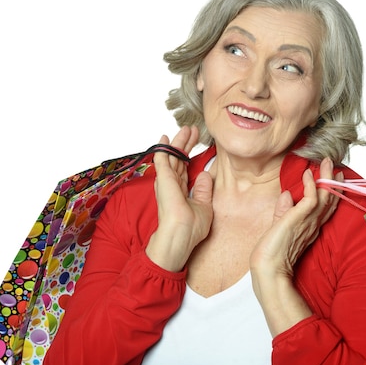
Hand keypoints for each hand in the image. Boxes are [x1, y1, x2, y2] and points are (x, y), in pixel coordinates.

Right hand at [145, 126, 213, 271]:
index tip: (196, 143)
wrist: (181, 236)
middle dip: (185, 144)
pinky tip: (164, 139)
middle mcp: (172, 186)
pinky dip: (162, 149)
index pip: (185, 169)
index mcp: (181, 192)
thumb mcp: (204, 206)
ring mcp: (167, 183)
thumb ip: (202, 190)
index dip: (189, 155)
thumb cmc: (191, 229)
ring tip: (185, 129)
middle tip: (191, 130)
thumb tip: (203, 175)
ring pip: (171, 156)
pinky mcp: (163, 180)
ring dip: (178, 142)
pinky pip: (161, 160)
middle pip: (178, 160)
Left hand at [249, 157, 341, 335]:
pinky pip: (310, 198)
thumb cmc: (272, 251)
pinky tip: (309, 175)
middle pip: (329, 199)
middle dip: (333, 181)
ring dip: (326, 177)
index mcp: (309, 227)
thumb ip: (284, 210)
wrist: (268, 268)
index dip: (330, 192)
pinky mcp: (299, 219)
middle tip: (334, 164)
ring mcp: (308, 222)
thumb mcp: (279, 225)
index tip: (332, 177)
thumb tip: (286, 195)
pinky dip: (311, 185)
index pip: (324, 207)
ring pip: (324, 196)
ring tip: (327, 162)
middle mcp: (313, 224)